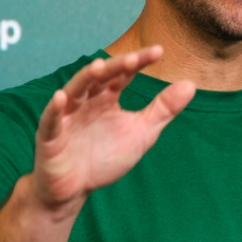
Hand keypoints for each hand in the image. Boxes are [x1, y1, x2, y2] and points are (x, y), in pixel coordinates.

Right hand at [32, 46, 196, 211]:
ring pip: (75, 91)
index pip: (124, 74)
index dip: (139, 62)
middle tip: (135, 58)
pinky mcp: (50, 137)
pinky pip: (51, 121)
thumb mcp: (142, 133)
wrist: (75, 189)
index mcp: (106, 98)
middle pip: (100, 77)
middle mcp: (85, 101)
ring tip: (101, 66)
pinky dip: (55, 110)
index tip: (159, 51)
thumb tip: (191, 84)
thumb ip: (163, 109)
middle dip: (117, 67)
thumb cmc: (106, 157)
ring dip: (86, 78)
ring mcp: (66, 117)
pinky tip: (61, 98)